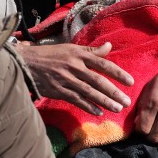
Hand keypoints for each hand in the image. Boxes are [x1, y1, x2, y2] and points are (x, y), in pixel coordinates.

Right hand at [16, 42, 132, 113]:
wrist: (27, 61)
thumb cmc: (51, 54)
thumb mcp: (71, 48)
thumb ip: (91, 50)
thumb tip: (109, 46)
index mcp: (78, 54)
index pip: (102, 63)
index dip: (117, 73)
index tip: (130, 82)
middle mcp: (73, 66)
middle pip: (98, 80)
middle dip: (114, 92)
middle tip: (127, 101)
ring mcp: (65, 79)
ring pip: (88, 92)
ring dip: (104, 101)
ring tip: (117, 108)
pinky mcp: (57, 90)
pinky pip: (75, 99)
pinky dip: (87, 106)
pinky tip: (98, 112)